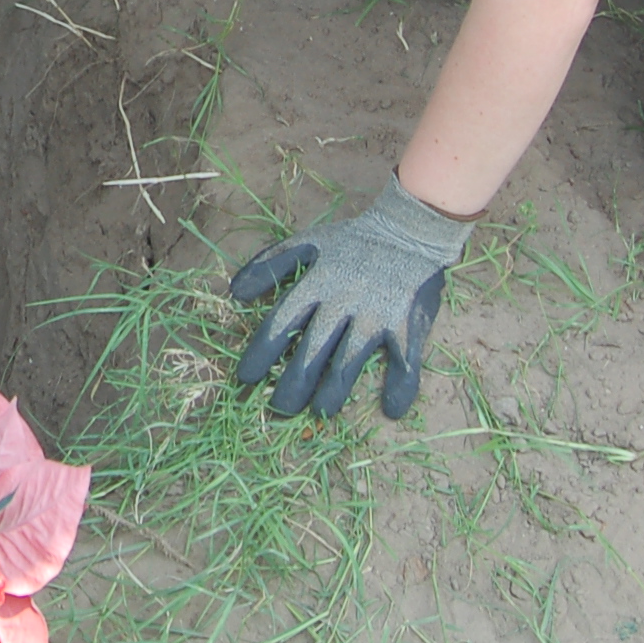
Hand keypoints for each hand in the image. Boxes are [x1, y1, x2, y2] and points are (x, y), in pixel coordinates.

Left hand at [229, 175, 470, 418]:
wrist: (409, 229)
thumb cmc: (353, 241)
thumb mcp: (307, 243)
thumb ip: (270, 264)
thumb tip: (234, 292)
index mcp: (317, 283)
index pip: (282, 322)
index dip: (262, 351)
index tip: (246, 377)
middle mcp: (342, 302)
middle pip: (313, 349)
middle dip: (294, 381)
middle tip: (280, 408)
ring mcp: (375, 315)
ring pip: (351, 359)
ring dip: (334, 389)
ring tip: (320, 413)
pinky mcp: (406, 324)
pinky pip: (405, 360)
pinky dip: (401, 385)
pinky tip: (392, 408)